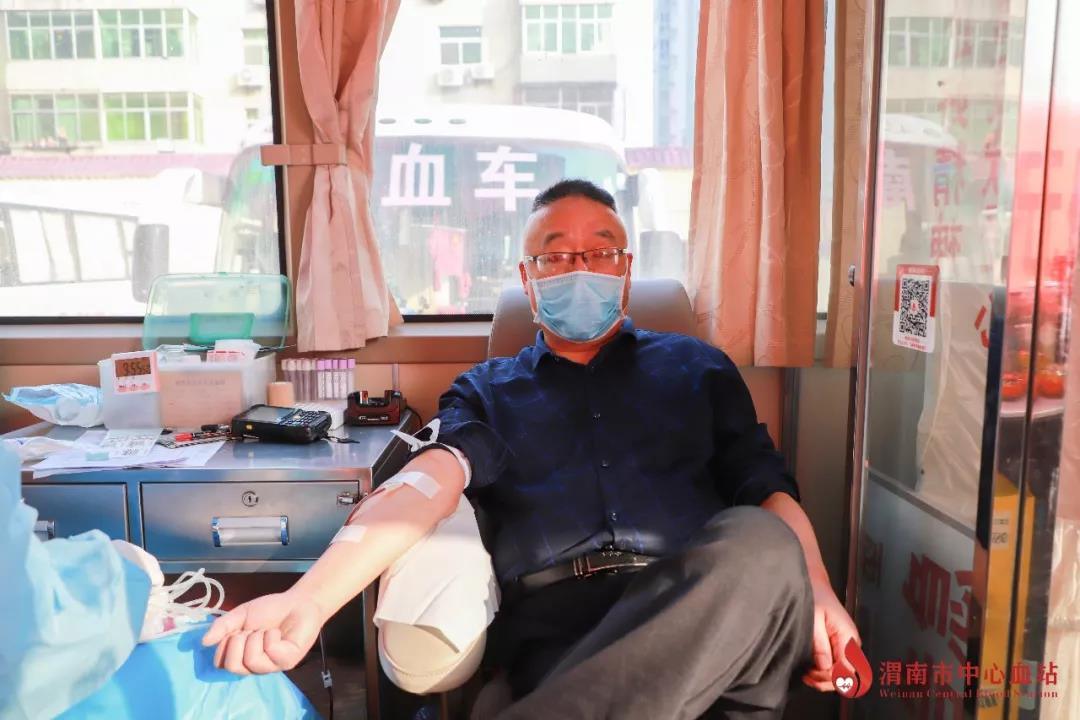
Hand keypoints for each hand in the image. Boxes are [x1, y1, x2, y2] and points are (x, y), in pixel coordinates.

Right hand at [201, 590, 325, 674]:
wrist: (298, 601)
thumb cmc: (271, 610)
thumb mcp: (241, 614)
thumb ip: (223, 626)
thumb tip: (204, 641)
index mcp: (242, 656)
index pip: (221, 663)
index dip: (224, 645)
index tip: (236, 630)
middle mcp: (255, 666)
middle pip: (233, 667)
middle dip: (239, 641)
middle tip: (252, 630)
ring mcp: (272, 666)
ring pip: (251, 661)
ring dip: (257, 637)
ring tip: (267, 630)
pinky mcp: (288, 662)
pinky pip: (271, 653)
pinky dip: (273, 637)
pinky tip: (279, 633)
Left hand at [802, 578, 861, 691]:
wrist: (816, 585)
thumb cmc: (814, 597)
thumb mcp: (813, 619)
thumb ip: (820, 644)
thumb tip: (825, 666)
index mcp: (847, 636)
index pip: (847, 669)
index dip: (831, 677)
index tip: (813, 674)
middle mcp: (851, 643)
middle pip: (848, 675)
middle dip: (828, 681)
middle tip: (808, 676)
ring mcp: (847, 645)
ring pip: (844, 673)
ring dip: (826, 679)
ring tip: (808, 674)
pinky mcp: (841, 645)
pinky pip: (838, 666)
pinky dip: (826, 672)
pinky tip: (812, 670)